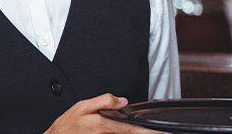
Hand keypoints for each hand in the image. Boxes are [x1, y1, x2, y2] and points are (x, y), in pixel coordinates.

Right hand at [44, 94, 166, 133]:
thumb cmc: (67, 125)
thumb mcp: (82, 106)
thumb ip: (103, 101)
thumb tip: (122, 101)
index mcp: (104, 126)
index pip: (133, 130)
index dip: (150, 132)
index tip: (164, 133)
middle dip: (146, 133)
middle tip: (162, 132)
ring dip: (136, 133)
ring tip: (147, 130)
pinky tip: (131, 131)